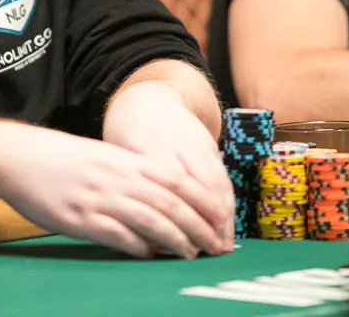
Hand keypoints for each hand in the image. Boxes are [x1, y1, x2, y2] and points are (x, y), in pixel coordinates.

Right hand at [0, 122, 232, 259]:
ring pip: (150, 220)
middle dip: (199, 225)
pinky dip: (138, 247)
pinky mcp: (79, 218)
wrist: (19, 157)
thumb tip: (168, 194)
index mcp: (125, 160)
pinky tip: (151, 256)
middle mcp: (118, 177)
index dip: (203, 200)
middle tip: (216, 244)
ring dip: (176, 240)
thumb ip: (135, 172)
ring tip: (191, 254)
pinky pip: (117, 235)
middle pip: (170, 202)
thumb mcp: (104, 157)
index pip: (177, 179)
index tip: (222, 218)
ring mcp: (99, 198)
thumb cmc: (64, 159)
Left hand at [102, 80, 233, 253]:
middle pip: (198, 185)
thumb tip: (148, 239)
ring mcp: (196, 141)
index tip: (187, 244)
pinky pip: (222, 174)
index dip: (182, 216)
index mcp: (150, 148)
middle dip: (209, 221)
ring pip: (215, 180)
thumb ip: (135, 194)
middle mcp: (176, 143)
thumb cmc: (126, 138)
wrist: (147, 99)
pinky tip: (227, 221)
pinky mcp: (209, 142)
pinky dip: (227, 199)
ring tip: (224, 242)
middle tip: (214, 250)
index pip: (172, 185)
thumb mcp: (120, 161)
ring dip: (224, 214)